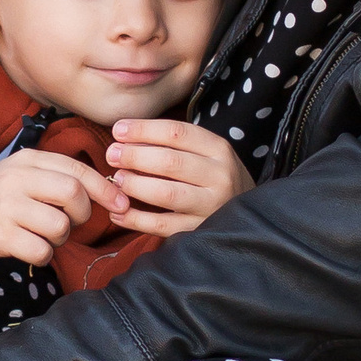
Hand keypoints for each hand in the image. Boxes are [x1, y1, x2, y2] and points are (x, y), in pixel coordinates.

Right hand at [0, 147, 120, 265]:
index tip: (121, 204)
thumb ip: (58, 177)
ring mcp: (7, 207)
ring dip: (60, 238)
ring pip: (59, 226)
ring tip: (42, 234)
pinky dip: (43, 255)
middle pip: (73, 194)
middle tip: (69, 222)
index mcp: (28, 160)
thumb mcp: (23, 174)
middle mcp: (17, 179)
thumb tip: (108, 193)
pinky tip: (29, 248)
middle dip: (81, 214)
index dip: (104, 189)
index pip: (77, 169)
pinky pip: (41, 250)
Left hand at [105, 118, 251, 235]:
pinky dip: (136, 219)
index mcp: (218, 149)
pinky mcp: (200, 230)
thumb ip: (172, 144)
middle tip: (111, 155)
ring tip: (117, 180)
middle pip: (169, 161)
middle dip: (134, 156)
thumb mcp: (204, 152)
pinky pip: (163, 225)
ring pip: (166, 193)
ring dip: (135, 185)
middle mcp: (219, 175)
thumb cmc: (214, 176)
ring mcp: (212, 205)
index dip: (143, 130)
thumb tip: (124, 137)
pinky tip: (119, 213)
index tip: (118, 130)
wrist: (249, 211)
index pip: (176, 132)